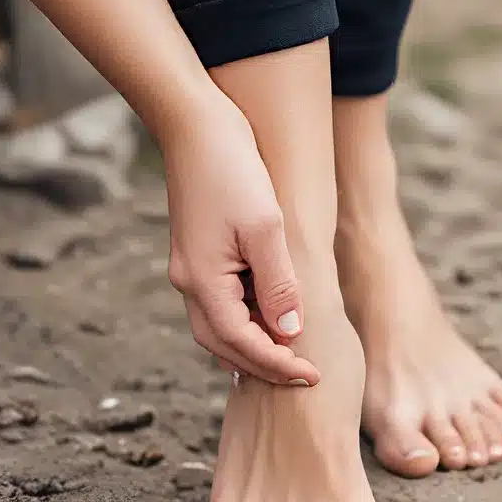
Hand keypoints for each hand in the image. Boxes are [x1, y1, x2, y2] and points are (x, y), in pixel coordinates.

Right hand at [160, 86, 320, 385]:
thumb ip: (278, 283)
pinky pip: (220, 304)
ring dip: (252, 348)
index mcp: (202, 280)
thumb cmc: (233, 170)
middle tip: (304, 376)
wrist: (197, 125)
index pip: (240, 343)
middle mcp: (189, 282)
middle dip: (263, 365)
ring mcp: (191, 269)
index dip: (277, 364)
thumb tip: (290, 332)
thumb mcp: (265, 227)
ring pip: (219, 328)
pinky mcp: (198, 255)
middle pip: (224, 345)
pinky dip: (244, 323)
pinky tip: (270, 323)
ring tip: (290, 359)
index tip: (312, 375)